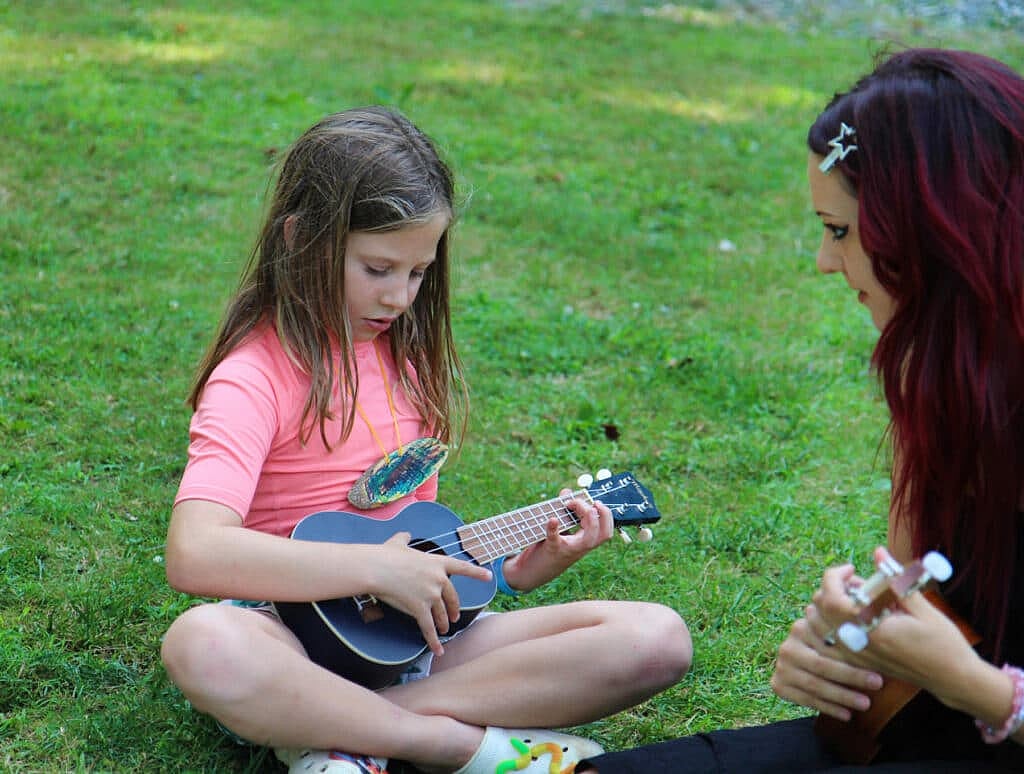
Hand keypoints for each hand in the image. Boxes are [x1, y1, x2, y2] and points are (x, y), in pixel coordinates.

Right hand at [368, 532, 491, 656]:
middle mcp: (439, 579)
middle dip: (454, 609)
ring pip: (442, 614)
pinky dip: (434, 641)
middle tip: (454, 618)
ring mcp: (431, 595)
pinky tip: (439, 650)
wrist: (376, 569)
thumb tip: (405, 535)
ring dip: (443, 624)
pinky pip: (429, 628)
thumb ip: (405, 539)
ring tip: (444, 630)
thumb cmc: (385, 555)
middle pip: (452, 598)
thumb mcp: (399, 543)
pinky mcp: (419, 608)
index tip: (489, 576)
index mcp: (437, 562)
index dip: (477, 573)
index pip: (462, 567)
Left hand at [501, 489, 613, 591]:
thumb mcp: (560, 528)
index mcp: (585, 541)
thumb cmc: (549, 546)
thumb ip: (565, 509)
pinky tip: (552, 519)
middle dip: (599, 514)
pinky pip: (555, 538)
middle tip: (585, 504)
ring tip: (573, 504)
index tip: (590, 501)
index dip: (603, 513)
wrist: (532, 571)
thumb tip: (567, 491)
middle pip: (603, 533)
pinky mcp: (552, 549)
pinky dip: (553, 528)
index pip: (605, 529)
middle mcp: (581, 547)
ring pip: (590, 539)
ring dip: (587, 518)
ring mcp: (569, 549)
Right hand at [771, 562, 883, 719]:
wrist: (863, 667)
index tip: (872, 639)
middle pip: (820, 657)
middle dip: (850, 672)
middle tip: (878, 681)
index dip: (846, 635)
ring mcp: (785, 658)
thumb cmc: (868, 639)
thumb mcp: (875, 614)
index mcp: (813, 615)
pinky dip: (825, 706)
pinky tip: (847, 714)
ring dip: (840, 694)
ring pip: (813, 679)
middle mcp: (794, 633)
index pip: (822, 611)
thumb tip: (881, 551)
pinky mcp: (780, 681)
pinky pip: (802, 696)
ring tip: (866, 702)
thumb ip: (881, 587)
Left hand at [809, 546, 982, 707]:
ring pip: (819, 626)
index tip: (851, 568)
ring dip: (829, 605)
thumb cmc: (942, 643)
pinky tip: (854, 616)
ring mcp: (855, 658)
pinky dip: (831, 623)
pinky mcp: (857, 664)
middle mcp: (858, 646)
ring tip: (857, 599)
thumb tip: (878, 552)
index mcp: (872, 631)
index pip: (831, 599)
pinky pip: (827, 640)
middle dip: (832, 588)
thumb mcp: (922, 608)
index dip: (834, 577)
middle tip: (858, 583)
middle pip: (819, 609)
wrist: (952, 679)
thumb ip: (895, 580)